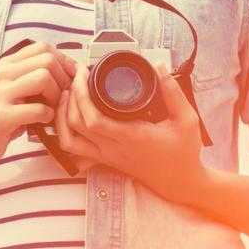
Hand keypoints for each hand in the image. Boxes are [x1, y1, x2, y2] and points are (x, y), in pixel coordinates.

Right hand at [0, 42, 75, 169]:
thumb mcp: (13, 90)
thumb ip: (34, 77)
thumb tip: (70, 73)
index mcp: (7, 65)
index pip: (43, 47)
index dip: (64, 60)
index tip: (72, 76)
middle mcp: (2, 75)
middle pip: (47, 60)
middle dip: (63, 78)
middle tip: (64, 96)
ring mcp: (0, 95)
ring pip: (43, 78)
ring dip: (56, 96)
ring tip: (52, 109)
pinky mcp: (1, 117)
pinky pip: (37, 109)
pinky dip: (48, 116)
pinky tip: (43, 122)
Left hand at [53, 61, 209, 204]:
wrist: (179, 181)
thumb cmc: (183, 152)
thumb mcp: (187, 120)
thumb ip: (173, 92)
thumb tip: (159, 67)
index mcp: (131, 137)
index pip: (93, 119)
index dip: (81, 95)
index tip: (84, 74)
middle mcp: (114, 149)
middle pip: (75, 126)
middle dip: (69, 98)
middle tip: (76, 77)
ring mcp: (107, 156)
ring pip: (68, 141)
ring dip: (61, 117)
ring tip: (67, 95)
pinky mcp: (105, 160)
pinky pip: (75, 150)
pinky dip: (64, 133)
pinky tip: (69, 117)